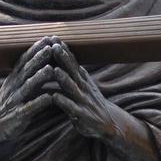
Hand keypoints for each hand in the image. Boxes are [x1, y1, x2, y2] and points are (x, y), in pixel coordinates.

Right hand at [0, 35, 57, 144]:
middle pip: (27, 70)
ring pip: (27, 87)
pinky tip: (49, 98)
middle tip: (51, 47)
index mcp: (14, 79)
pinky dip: (39, 102)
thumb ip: (28, 76)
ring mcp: (15, 101)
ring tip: (50, 69)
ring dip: (39, 78)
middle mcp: (13, 87)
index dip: (35, 49)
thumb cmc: (8, 106)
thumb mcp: (15, 87)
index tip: (47, 38)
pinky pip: (29, 108)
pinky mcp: (18, 115)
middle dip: (39, 58)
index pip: (24, 61)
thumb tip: (43, 61)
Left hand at [46, 40, 160, 160]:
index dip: (63, 49)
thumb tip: (63, 54)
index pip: (72, 60)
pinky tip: (54, 97)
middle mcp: (83, 87)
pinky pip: (71, 107)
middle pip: (72, 69)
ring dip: (63, 78)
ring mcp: (83, 100)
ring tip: (54, 70)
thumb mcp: (84, 84)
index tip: (53, 37)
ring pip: (72, 87)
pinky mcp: (81, 114)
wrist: (107, 123)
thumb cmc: (90, 102)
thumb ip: (73, 72)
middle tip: (53, 45)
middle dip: (62, 58)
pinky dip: (63, 102)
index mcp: (82, 79)